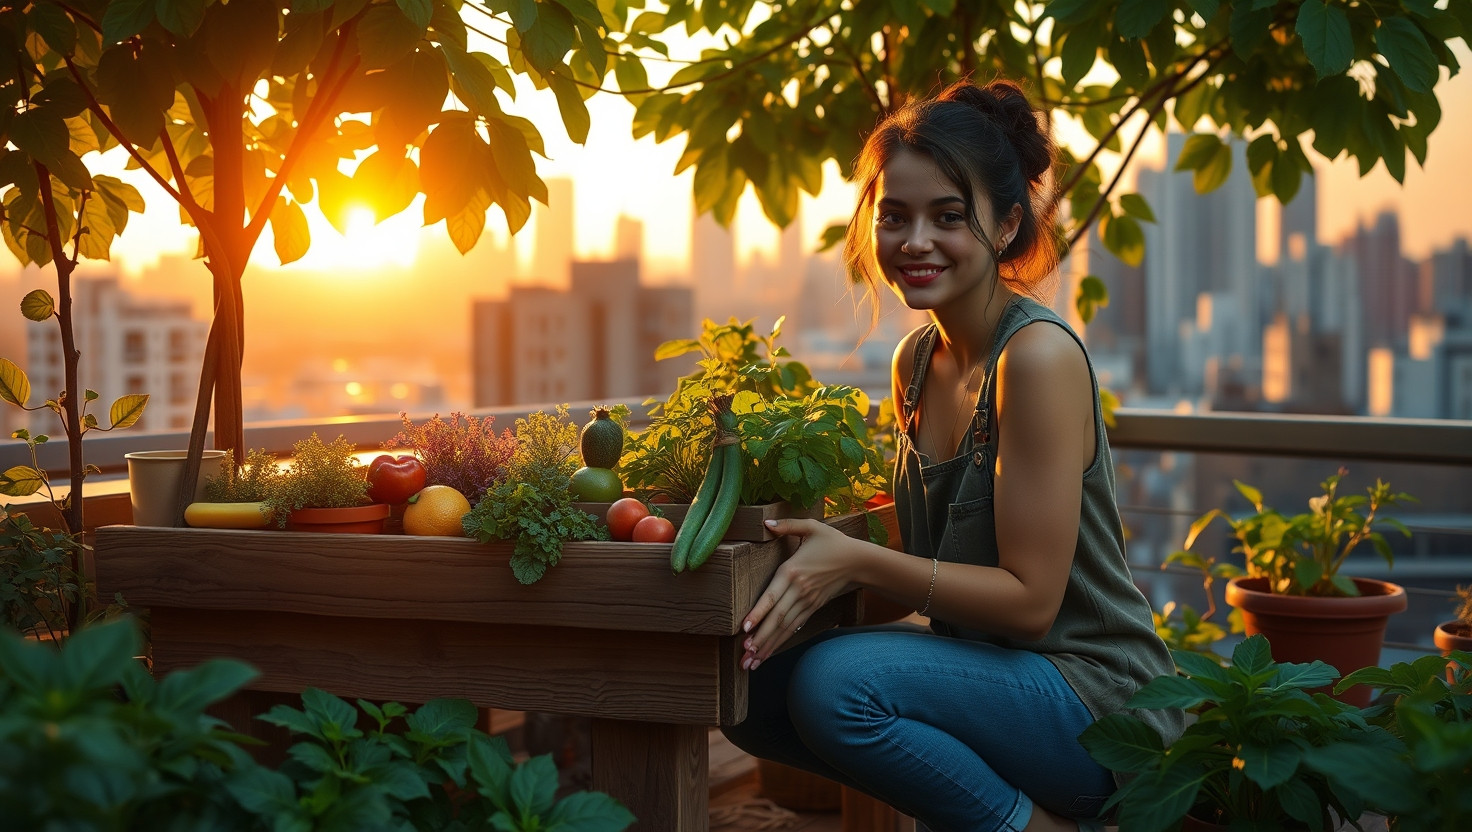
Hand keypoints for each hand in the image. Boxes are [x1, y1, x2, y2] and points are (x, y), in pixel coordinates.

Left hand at [741, 517, 855, 669]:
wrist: (859, 561)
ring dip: (767, 646)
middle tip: (743, 657)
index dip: (758, 613)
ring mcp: (806, 601)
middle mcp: (798, 590)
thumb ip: (787, 525)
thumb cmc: (833, 542)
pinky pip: (793, 627)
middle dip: (759, 639)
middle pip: (776, 618)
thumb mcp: (812, 527)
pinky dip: (780, 641)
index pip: (771, 597)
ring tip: (751, 663)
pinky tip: (768, 653)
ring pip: (784, 627)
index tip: (744, 629)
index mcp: (792, 571)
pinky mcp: (812, 608)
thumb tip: (765, 523)